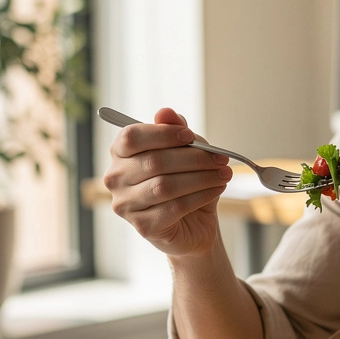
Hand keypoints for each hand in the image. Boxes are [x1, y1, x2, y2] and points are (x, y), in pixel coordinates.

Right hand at [103, 107, 232, 257]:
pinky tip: (217, 189)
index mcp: (119, 154)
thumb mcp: (184, 152)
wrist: (192, 224)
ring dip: (201, 177)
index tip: (190, 136)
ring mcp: (126, 205)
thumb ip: (175, 131)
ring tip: (223, 174)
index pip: (132, 137)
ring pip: (165, 186)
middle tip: (221, 158)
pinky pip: (175, 207)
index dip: (162, 134)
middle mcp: (115, 179)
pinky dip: (201, 196)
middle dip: (194, 158)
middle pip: (154, 161)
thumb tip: (166, 112)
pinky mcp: (144, 227)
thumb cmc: (184, 182)